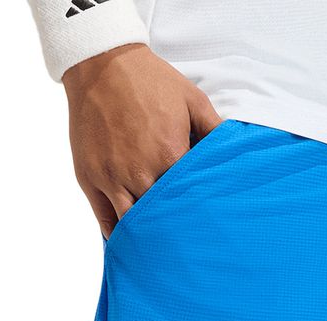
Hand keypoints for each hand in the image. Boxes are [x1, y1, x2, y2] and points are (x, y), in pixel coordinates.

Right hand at [62, 44, 220, 237]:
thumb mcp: (194, 101)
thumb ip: (216, 132)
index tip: (210, 225)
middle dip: (177, 231)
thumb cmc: (151, 81)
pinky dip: (119, 234)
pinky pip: (105, 218)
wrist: (102, 62)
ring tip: (164, 251)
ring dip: (149, 237)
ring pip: (133, 223)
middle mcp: (140, 173)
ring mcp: (112, 178)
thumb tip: (236, 156)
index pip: (191, 200)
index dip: (201, 213)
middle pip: (163, 218)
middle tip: (192, 249)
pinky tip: (134, 244)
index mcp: (170, 157)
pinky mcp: (90, 178)